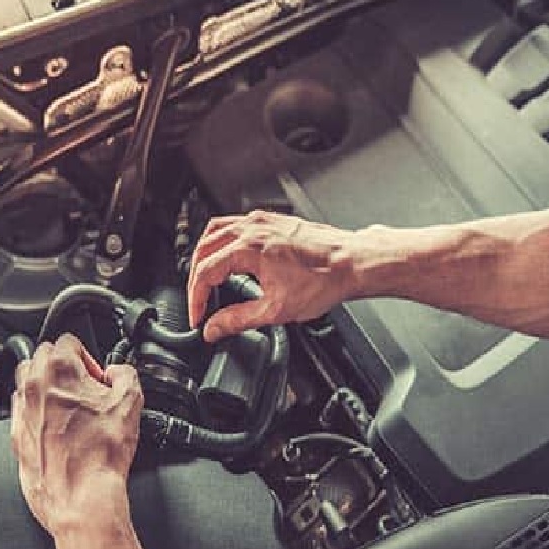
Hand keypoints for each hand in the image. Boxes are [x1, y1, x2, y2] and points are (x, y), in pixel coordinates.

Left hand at [11, 335, 144, 548]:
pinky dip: (37, 410)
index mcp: (60, 369)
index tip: (98, 377)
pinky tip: (58, 426)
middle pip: (43, 355)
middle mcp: (34, 385)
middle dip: (65, 366)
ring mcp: (21, 410)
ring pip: (28, 380)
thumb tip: (117, 372)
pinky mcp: (16, 434)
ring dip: (47, 384)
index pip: (69, 340)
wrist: (81, 496)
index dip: (90, 357)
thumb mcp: (131, 401)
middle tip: (85, 388)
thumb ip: (125, 373)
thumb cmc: (101, 454)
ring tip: (70, 405)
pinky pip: (22, 409)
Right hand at [187, 210, 361, 341]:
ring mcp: (262, 221)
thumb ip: (238, 320)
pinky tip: (229, 256)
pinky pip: (235, 224)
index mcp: (249, 248)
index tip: (198, 316)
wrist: (352, 263)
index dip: (196, 298)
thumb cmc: (324, 280)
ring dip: (205, 255)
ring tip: (205, 278)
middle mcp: (252, 228)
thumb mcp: (276, 310)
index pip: (205, 272)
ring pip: (216, 231)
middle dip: (195, 277)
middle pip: (204, 248)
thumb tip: (214, 328)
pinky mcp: (272, 220)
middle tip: (198, 301)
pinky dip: (223, 241)